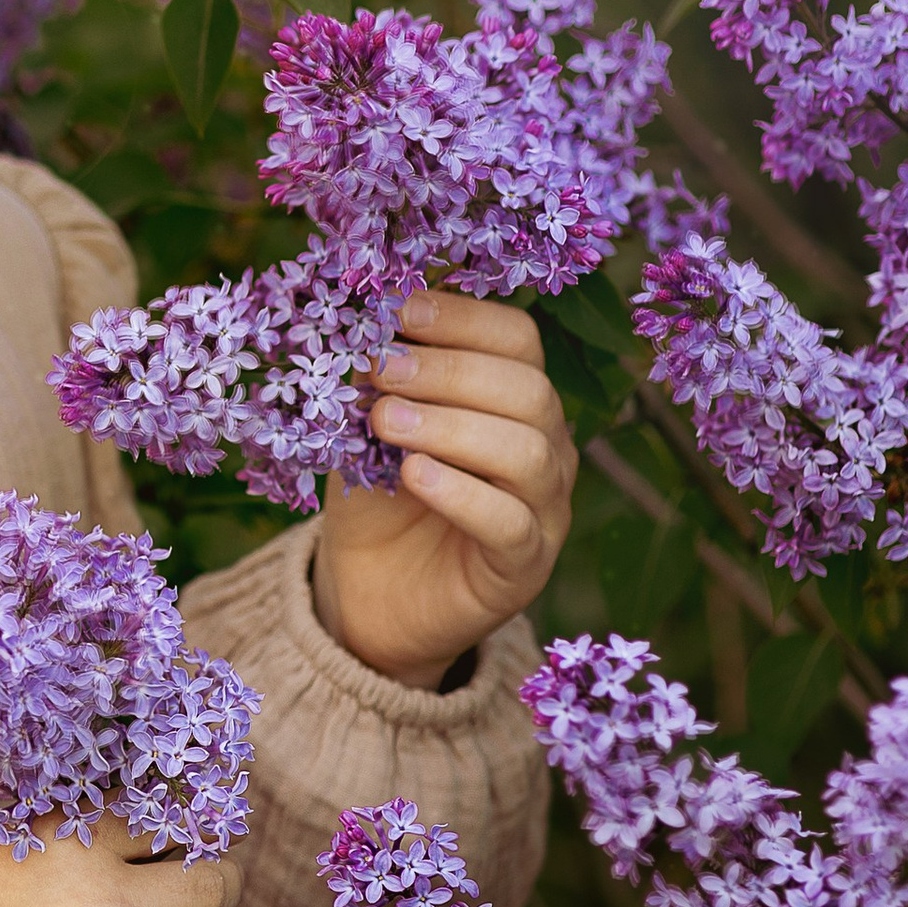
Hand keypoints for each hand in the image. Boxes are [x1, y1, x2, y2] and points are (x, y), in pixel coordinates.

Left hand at [313, 291, 577, 690]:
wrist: (368, 596)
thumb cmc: (377, 497)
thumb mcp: (366, 428)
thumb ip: (375, 381)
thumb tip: (361, 323)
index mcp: (516, 397)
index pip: (517, 339)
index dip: (462, 318)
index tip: (397, 310)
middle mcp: (546, 445)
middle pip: (526, 390)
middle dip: (449, 371)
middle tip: (383, 369)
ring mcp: (545, 508)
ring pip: (527, 451)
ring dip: (451, 426)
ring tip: (385, 421)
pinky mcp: (525, 566)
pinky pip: (511, 523)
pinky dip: (462, 493)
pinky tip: (414, 475)